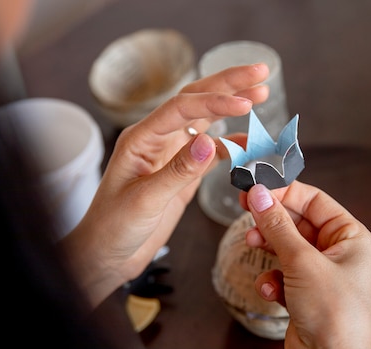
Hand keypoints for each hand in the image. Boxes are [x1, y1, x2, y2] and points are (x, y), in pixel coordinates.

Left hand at [61, 64, 268, 307]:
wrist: (108, 255)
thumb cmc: (114, 227)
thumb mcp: (145, 200)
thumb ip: (179, 171)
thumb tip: (211, 141)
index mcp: (141, 139)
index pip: (182, 108)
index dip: (215, 101)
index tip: (245, 103)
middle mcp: (157, 140)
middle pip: (196, 101)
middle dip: (228, 84)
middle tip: (261, 71)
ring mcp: (172, 155)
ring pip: (206, 121)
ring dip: (232, 107)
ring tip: (261, 94)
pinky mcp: (183, 173)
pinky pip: (212, 152)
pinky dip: (232, 145)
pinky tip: (251, 143)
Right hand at [241, 182, 370, 348]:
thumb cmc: (333, 313)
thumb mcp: (302, 260)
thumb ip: (277, 225)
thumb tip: (258, 194)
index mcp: (352, 238)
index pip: (315, 201)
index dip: (284, 192)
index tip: (255, 189)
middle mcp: (340, 254)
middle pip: (299, 223)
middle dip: (272, 220)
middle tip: (245, 211)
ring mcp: (322, 276)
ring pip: (287, 248)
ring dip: (268, 246)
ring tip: (252, 244)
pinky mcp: (306, 296)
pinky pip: (283, 275)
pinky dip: (273, 278)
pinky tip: (270, 289)